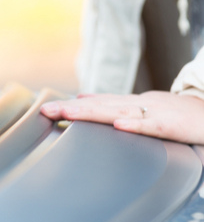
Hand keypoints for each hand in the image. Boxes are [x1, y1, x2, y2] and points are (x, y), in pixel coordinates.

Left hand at [40, 91, 203, 144]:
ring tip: (68, 114)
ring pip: (118, 113)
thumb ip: (112, 103)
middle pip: (98, 106)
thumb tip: (82, 95)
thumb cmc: (177, 113)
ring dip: (92, 113)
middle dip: (70, 109)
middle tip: (45, 111)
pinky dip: (135, 125)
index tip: (44, 109)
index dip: (70, 106)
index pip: (94, 103)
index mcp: (129, 104)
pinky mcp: (172, 125)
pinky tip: (118, 126)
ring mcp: (154, 113)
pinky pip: (152, 126)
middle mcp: (137, 105)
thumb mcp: (141, 106)